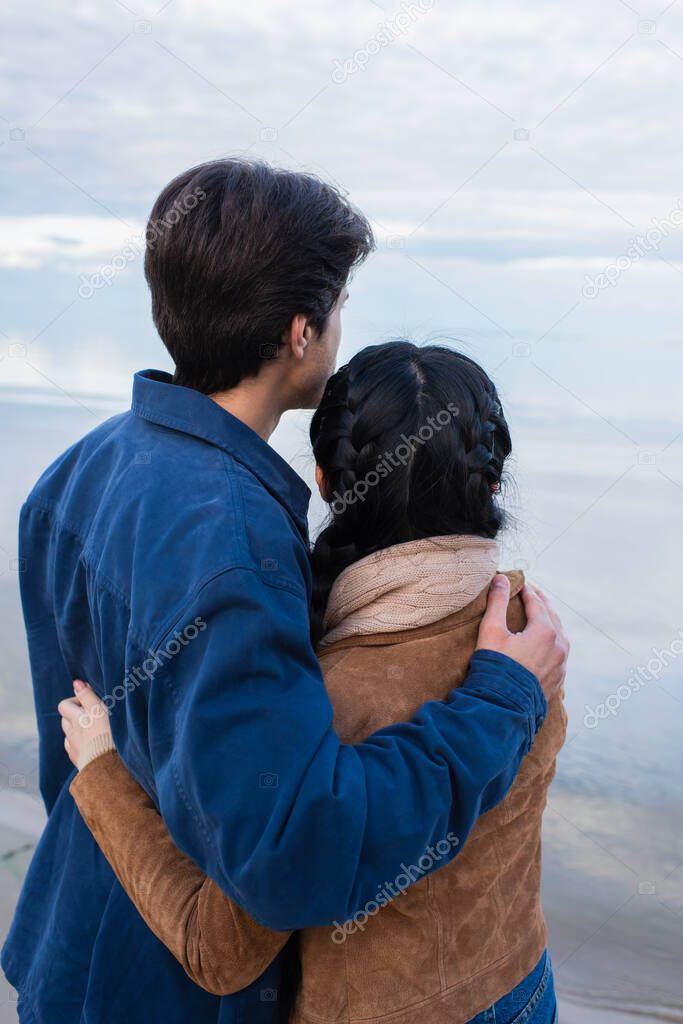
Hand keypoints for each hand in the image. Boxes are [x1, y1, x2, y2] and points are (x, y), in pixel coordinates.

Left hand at [58, 681, 111, 768]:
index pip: (65, 705)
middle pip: (65, 719)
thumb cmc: (108, 735)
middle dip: (74, 714)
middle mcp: (73, 732)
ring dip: (76, 729)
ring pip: (68, 733)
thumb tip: (76, 682)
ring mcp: (74, 747)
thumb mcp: (100, 710)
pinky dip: (77, 744)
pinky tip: (89, 744)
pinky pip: (73, 748)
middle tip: (91, 714)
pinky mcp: (79, 760)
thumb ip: (87, 696)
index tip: (90, 700)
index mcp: (78, 719)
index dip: (76, 700)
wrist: (109, 765)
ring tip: (91, 728)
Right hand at [476, 575, 568, 701]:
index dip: (528, 592)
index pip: (537, 603)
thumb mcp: (492, 630)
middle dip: (542, 603)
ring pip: (559, 635)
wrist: (503, 704)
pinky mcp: (558, 678)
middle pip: (552, 617)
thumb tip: (501, 579)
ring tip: (541, 615)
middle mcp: (558, 646)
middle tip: (533, 594)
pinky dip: (553, 641)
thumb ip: (497, 602)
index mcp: (544, 631)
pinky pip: (559, 653)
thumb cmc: (495, 665)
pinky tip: (546, 643)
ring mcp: (561, 663)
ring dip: (550, 622)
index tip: (521, 583)